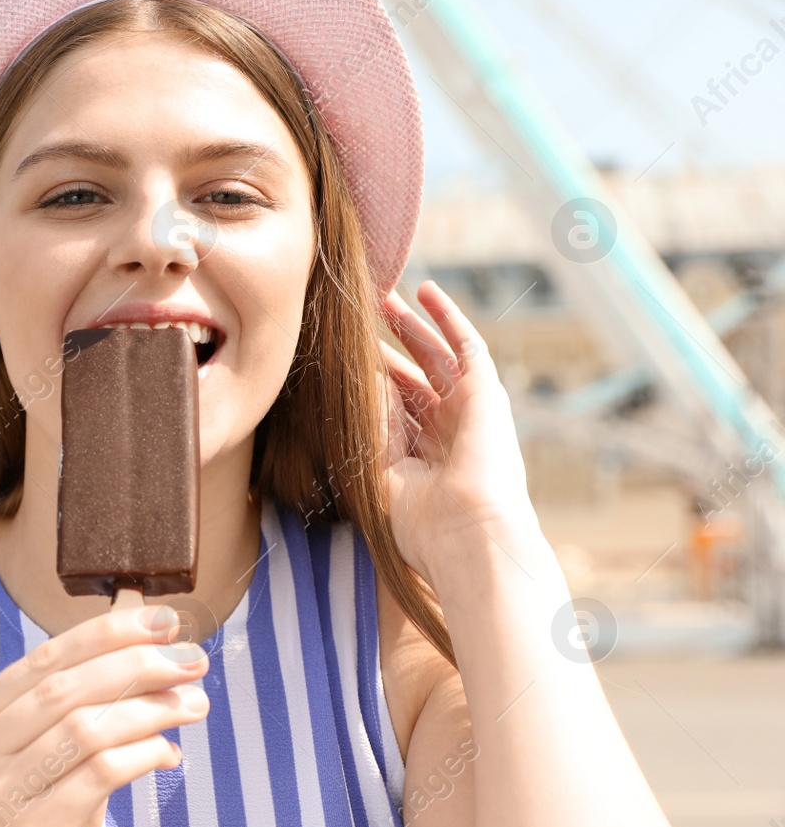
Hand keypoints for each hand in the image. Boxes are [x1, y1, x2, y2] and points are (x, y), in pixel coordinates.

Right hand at [0, 604, 208, 826]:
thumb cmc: (51, 815)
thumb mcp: (57, 747)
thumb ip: (84, 691)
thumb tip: (147, 621)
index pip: (43, 660)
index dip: (106, 634)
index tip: (163, 622)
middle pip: (64, 691)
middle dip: (137, 666)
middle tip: (192, 660)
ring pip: (86, 730)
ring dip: (151, 709)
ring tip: (194, 703)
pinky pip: (102, 775)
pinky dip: (146, 753)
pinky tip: (171, 752)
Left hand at [378, 281, 536, 581]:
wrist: (466, 533)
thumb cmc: (420, 521)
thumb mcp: (380, 471)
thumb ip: (371, 428)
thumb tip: (359, 383)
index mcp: (423, 458)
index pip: (395, 408)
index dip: (372, 380)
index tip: (341, 357)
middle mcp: (447, 432)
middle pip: (413, 377)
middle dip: (389, 347)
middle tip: (360, 317)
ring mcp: (467, 411)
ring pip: (435, 356)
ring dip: (412, 325)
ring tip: (384, 297)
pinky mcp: (485, 394)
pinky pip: (467, 345)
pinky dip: (449, 317)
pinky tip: (428, 293)